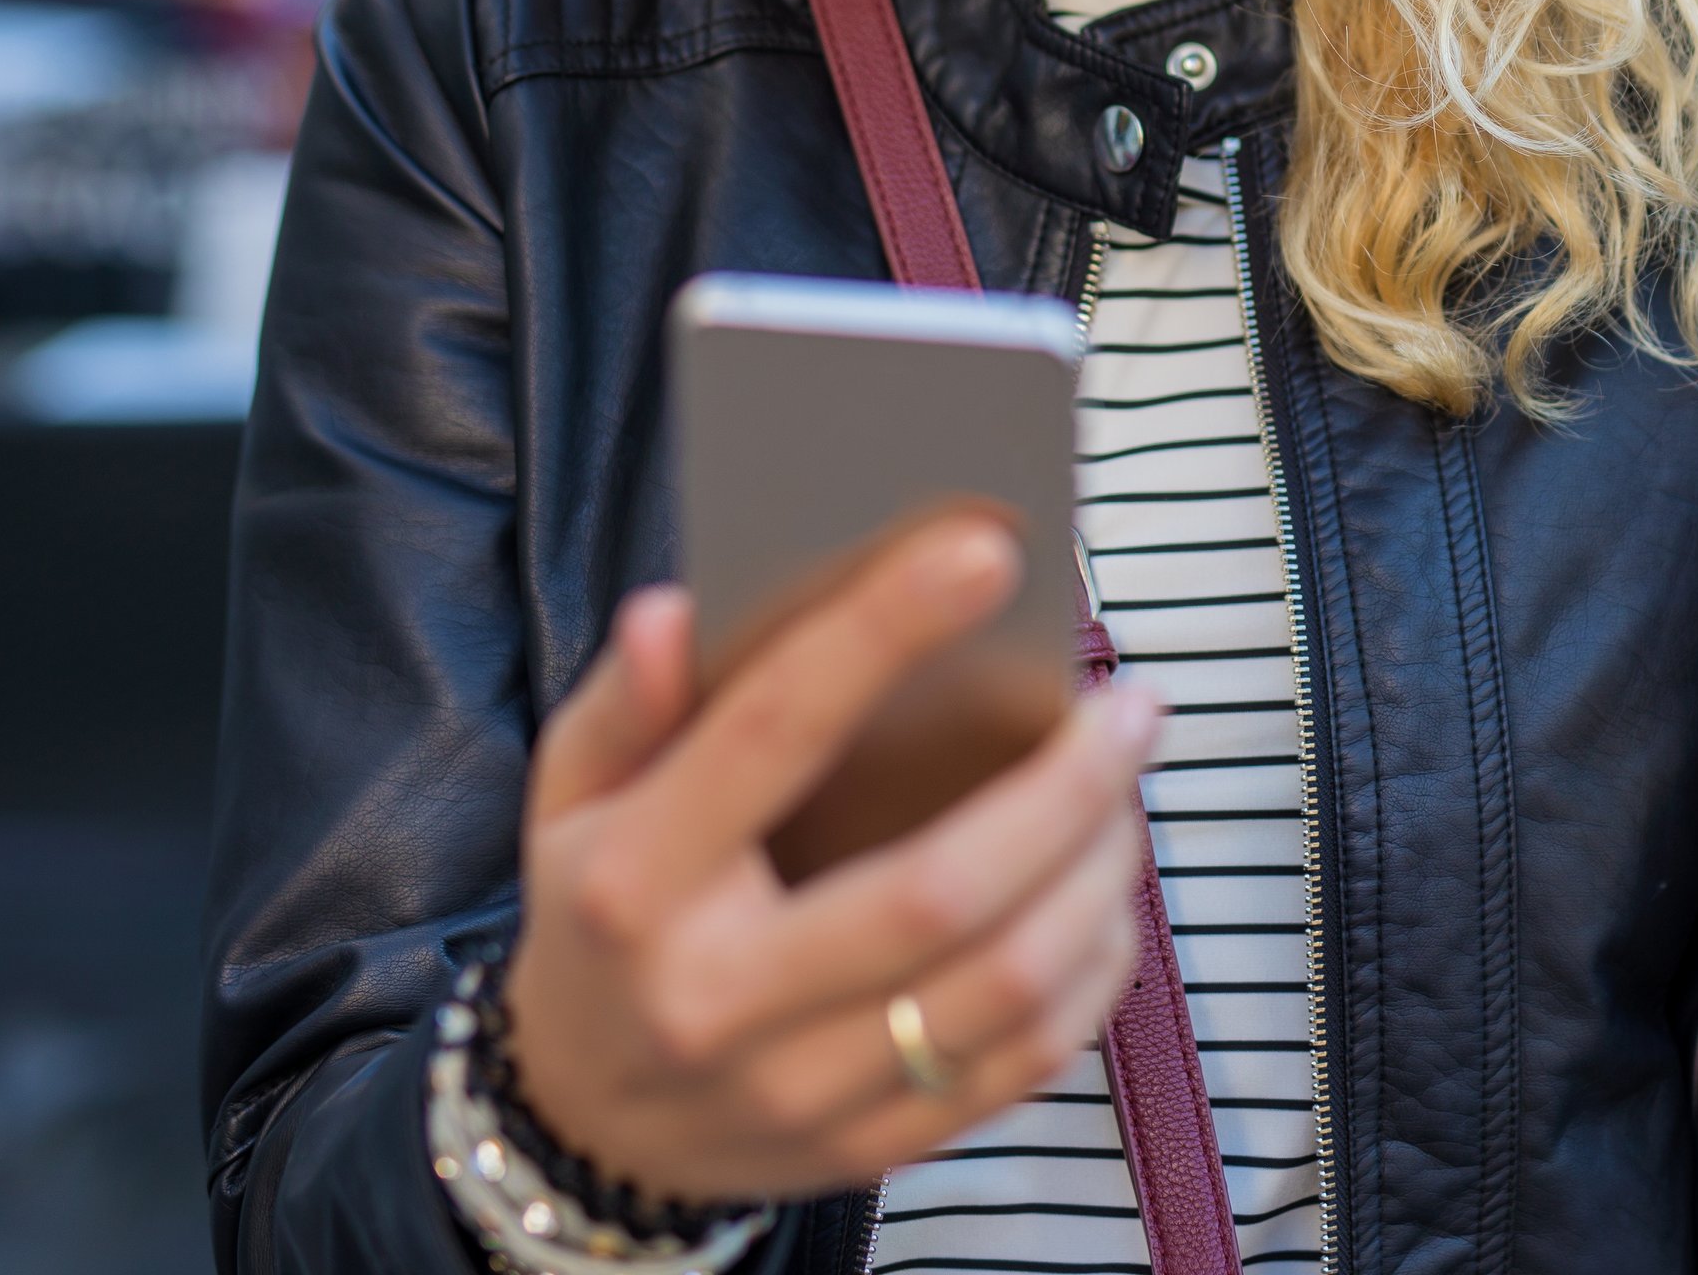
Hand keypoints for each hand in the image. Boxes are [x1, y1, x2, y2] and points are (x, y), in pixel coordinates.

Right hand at [500, 515, 1164, 1201]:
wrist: (577, 1128)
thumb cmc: (598, 923)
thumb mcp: (568, 799)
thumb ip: (623, 703)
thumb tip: (675, 610)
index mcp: (637, 886)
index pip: (775, 735)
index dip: (884, 631)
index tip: (986, 550)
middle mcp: (717, 999)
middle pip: (937, 891)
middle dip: (1064, 787)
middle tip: (1129, 707)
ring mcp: (797, 1089)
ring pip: (1003, 985)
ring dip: (1098, 875)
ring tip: (1127, 792)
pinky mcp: (865, 1146)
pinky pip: (1023, 1064)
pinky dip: (1093, 970)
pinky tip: (1104, 897)